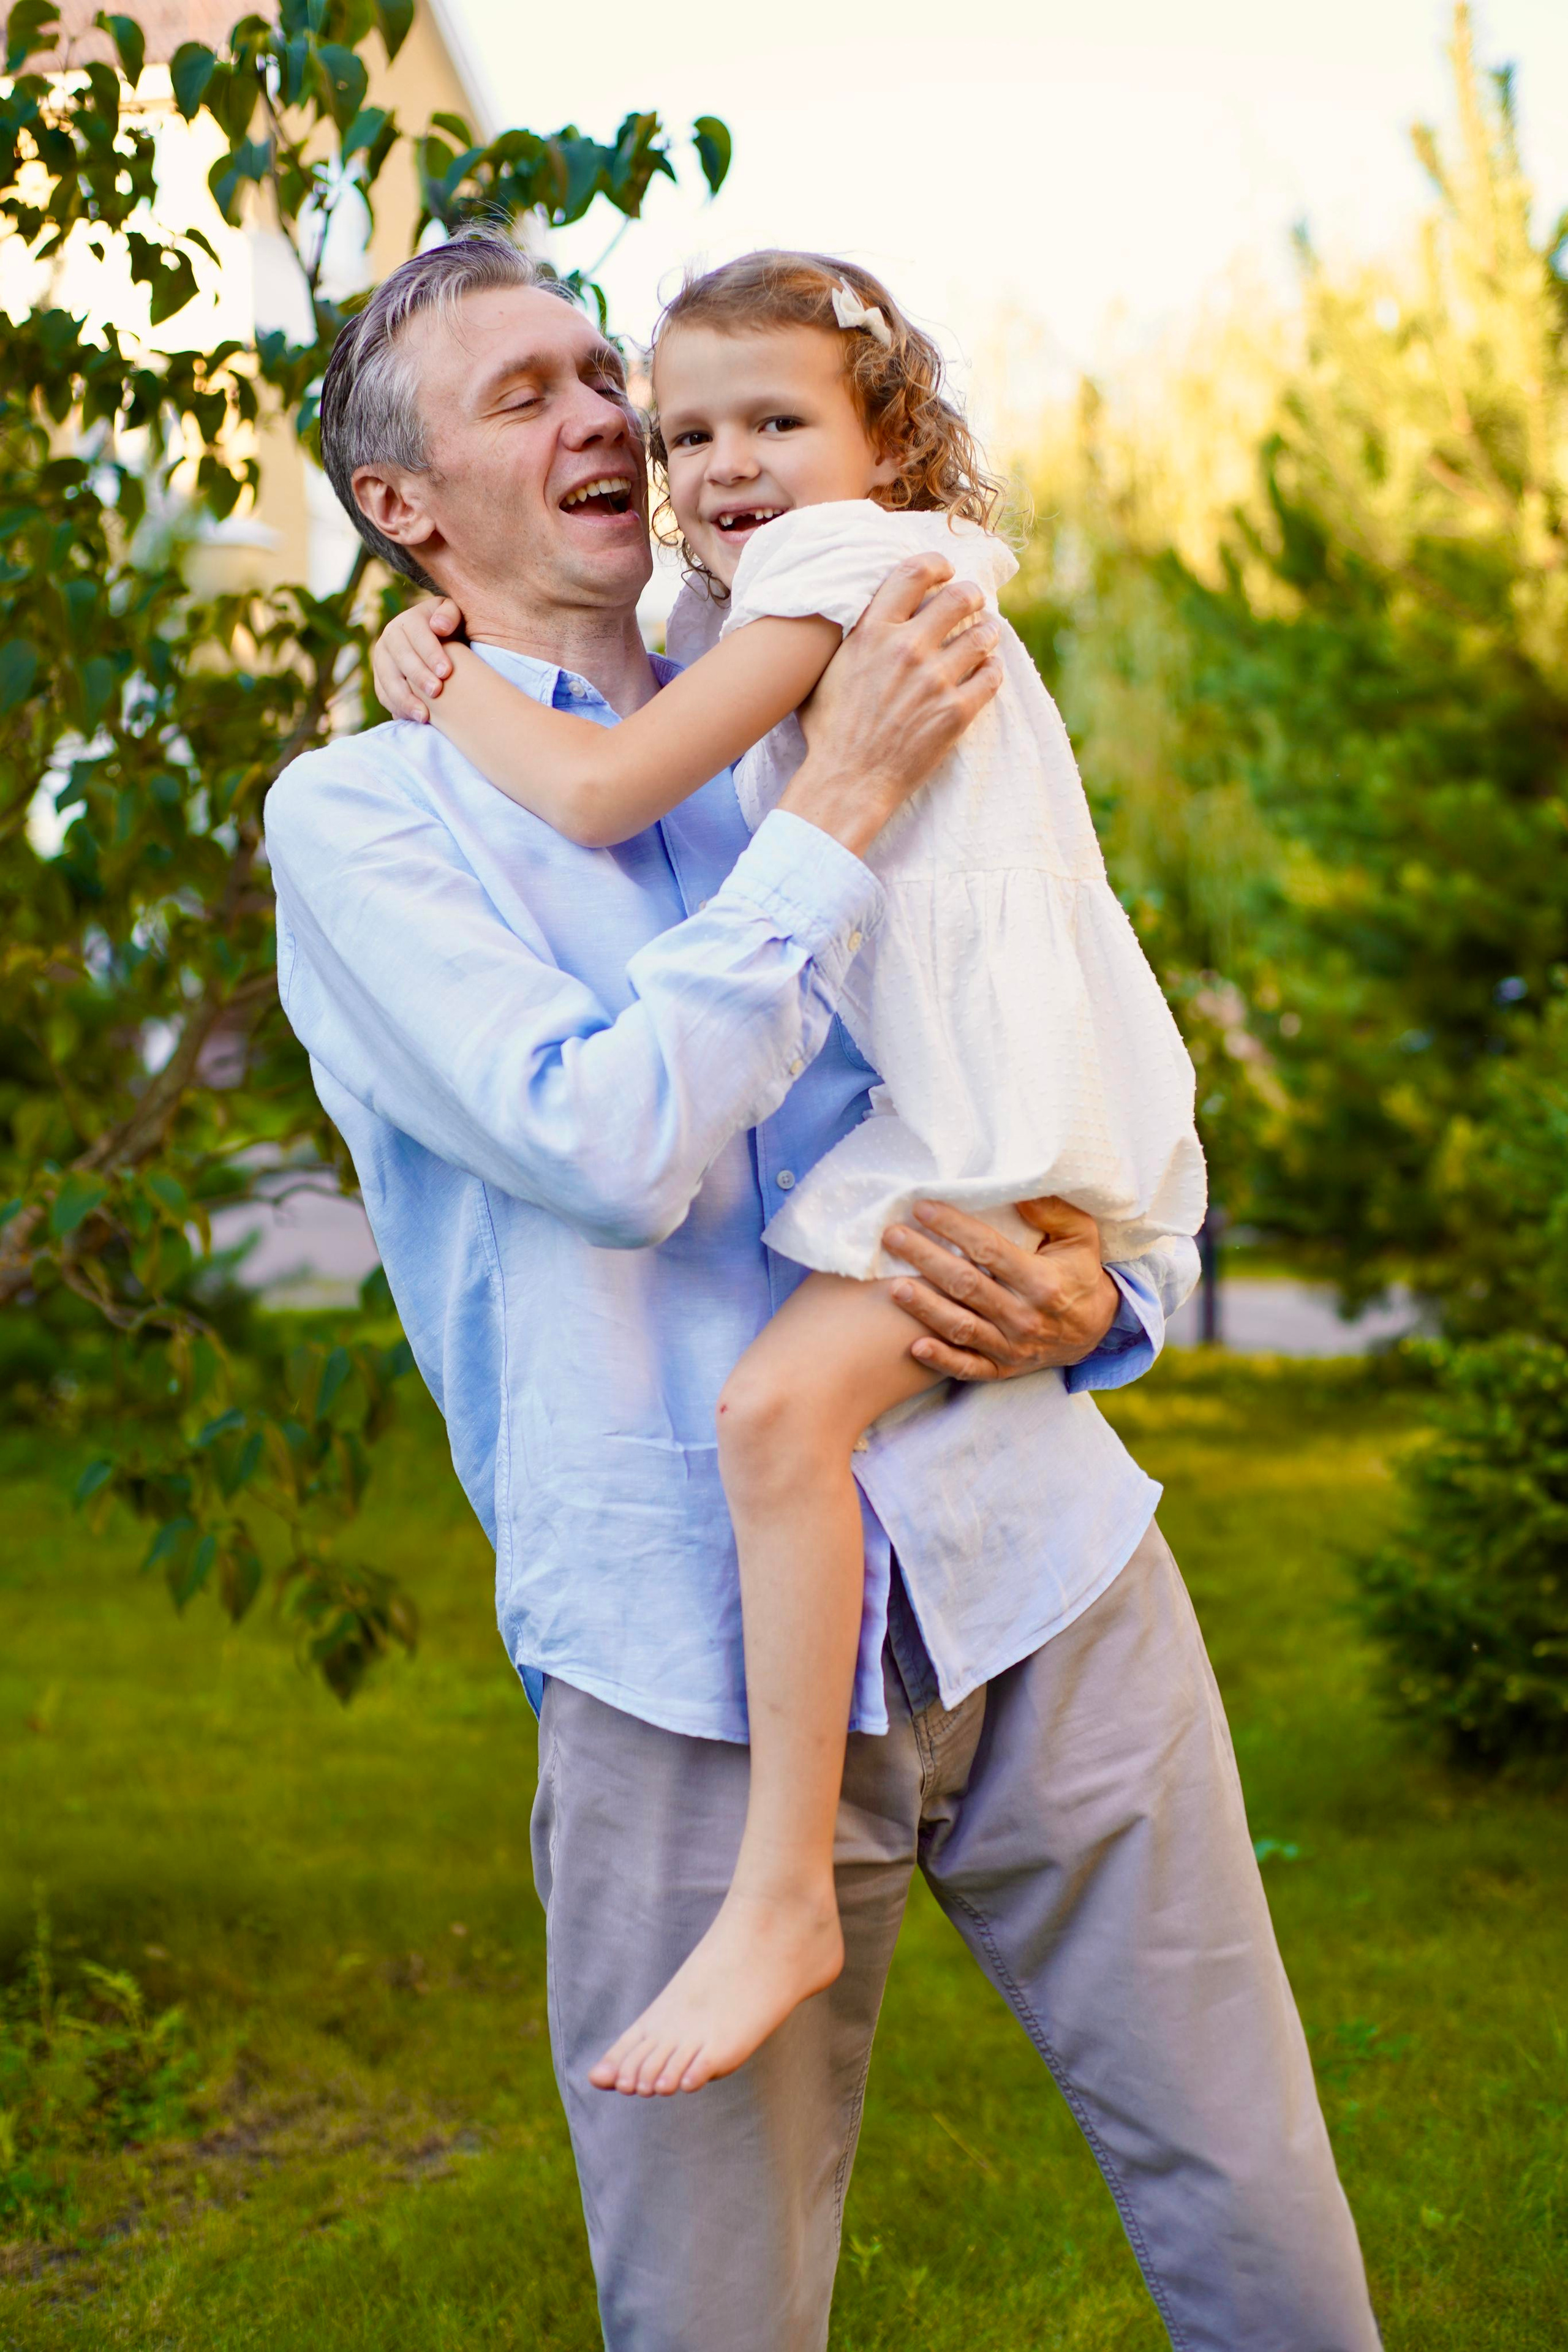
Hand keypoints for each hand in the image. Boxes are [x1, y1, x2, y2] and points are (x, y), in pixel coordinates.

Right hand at [371, 595, 463, 722]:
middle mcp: (390, 637)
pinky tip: (413, 718)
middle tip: (436, 692)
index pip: (417, 635)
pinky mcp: (380, 678)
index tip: (446, 671)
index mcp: (408, 620)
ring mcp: (382, 659)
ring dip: (404, 698)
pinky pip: (383, 694)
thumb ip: (449, 615)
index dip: (431, 653)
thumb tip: (439, 626)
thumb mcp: (454, 615)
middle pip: (401, 658)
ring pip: (388, 679)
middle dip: (418, 676)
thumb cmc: (450, 629)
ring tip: (424, 715)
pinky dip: (397, 707)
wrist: (435, 643)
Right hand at [779, 555, 1003, 858]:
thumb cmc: (830, 730)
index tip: (945, 570)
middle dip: (972, 595)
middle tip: (974, 601)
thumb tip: (859, 616)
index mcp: (872, 633)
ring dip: (988, 632)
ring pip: (983, 635)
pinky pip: (992, 676)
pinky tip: (987, 671)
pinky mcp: (957, 711)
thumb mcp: (826, 672)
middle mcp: (906, 649)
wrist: (848, 781)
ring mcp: (935, 681)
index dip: (936, 565)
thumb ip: (849, 639)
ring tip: (986, 635)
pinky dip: (993, 670)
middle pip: (959, 597)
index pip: (913, 574)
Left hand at [882, 1196, 1120, 1380]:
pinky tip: (915, 1347)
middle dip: (925, 1259)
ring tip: (893, 1287)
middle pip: (966, 1285)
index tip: (921, 1207)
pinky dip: (942, 1360)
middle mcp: (1025, 1317)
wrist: (1098, 1330)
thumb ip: (1053, 1211)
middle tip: (892, 1237)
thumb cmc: (1080, 1273)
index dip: (953, 1227)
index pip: (988, 1249)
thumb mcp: (1081, 1236)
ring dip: (925, 1308)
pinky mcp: (1004, 1368)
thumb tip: (1020, 1188)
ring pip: (961, 1328)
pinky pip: (969, 1368)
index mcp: (1042, 1281)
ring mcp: (1013, 1347)